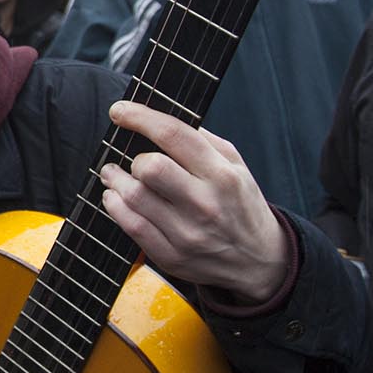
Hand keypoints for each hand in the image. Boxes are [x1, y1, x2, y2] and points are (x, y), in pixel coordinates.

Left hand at [97, 100, 287, 302]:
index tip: (120, 111)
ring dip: (115, 180)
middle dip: (133, 158)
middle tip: (129, 159)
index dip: (139, 117)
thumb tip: (161, 120)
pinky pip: (131, 226)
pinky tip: (115, 197)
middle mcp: (205, 204)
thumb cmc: (241, 205)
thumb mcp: (236, 166)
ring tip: (113, 174)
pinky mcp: (172, 255)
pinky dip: (115, 206)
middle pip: (150, 167)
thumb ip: (203, 141)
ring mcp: (187, 233)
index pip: (173, 135)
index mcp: (222, 174)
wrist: (259, 260)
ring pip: (134, 197)